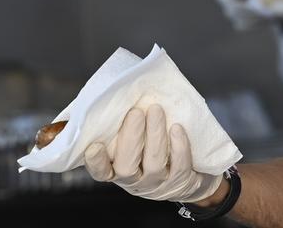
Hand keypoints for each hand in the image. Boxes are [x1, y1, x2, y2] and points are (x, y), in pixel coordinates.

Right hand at [84, 104, 223, 202]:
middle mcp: (134, 181)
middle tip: (135, 112)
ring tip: (156, 110)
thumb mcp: (133, 140)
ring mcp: (157, 184)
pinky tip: (177, 128)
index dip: (96, 162)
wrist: (188, 173)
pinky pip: (179, 167)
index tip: (95, 146)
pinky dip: (178, 147)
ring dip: (155, 135)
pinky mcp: (179, 182)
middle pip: (127, 166)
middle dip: (131, 138)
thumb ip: (121, 127)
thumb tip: (115, 98)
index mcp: (116, 170)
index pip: (101, 171)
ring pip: (154, 164)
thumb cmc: (152, 147)